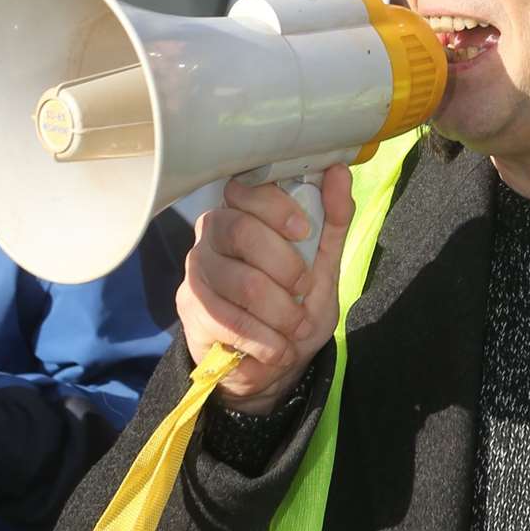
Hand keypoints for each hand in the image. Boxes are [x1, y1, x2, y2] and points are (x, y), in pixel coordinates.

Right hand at [176, 164, 354, 414]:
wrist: (272, 360)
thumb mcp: (324, 260)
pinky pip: (229, 320)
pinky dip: (264, 340)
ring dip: (281, 312)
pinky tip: (277, 348)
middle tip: (304, 290)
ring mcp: (198, 269)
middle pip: (242, 232)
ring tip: (296, 327)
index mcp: (245, 210)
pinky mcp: (189, 308)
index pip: (247, 191)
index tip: (304, 232)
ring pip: (242, 282)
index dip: (277, 209)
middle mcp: (213, 232)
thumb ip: (333, 218)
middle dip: (286, 267)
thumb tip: (339, 170)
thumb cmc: (297, 299)